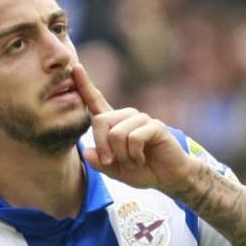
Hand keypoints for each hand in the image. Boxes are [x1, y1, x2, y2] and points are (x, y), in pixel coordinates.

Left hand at [73, 64, 198, 191]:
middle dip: (102, 146)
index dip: (85, 85)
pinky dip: (134, 154)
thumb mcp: (115, 170)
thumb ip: (99, 163)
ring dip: (121, 155)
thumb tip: (86, 152)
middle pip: (100, 121)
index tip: (76, 67)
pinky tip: (141, 159)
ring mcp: (142, 120)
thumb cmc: (142, 171)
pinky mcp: (155, 126)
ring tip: (132, 162)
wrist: (169, 177)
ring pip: (116, 133)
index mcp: (115, 124)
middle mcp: (127, 117)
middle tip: (112, 162)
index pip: (96, 101)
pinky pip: (134, 138)